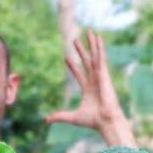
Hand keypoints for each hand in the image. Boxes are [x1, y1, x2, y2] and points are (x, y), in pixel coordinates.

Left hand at [46, 29, 135, 146]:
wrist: (105, 121)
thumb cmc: (92, 121)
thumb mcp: (72, 117)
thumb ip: (60, 116)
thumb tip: (46, 121)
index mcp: (88, 90)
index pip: (79, 75)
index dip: (73, 67)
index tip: (66, 58)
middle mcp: (94, 81)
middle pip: (86, 62)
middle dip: (81, 51)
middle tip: (75, 40)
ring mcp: (100, 77)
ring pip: (94, 57)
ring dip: (91, 45)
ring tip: (89, 32)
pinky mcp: (104, 74)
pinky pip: (101, 58)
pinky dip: (99, 48)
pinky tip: (98, 38)